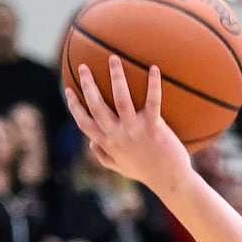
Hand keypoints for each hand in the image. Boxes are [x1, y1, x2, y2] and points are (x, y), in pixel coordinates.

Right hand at [66, 58, 191, 196]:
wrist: (172, 182)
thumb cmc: (147, 173)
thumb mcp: (120, 167)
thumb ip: (103, 156)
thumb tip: (89, 143)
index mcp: (108, 143)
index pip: (84, 122)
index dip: (74, 106)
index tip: (69, 90)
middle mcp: (118, 136)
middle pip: (97, 106)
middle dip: (87, 85)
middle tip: (83, 66)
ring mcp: (135, 131)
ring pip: (120, 100)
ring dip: (116, 78)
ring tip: (113, 59)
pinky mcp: (154, 128)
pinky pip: (153, 102)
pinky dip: (153, 85)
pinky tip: (153, 68)